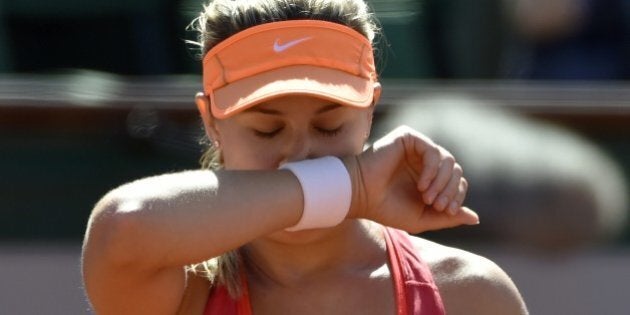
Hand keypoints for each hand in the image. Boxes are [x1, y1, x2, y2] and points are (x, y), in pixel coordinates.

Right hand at [345, 126, 478, 232]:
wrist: (360, 196)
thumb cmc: (385, 208)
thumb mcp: (422, 218)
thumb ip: (448, 218)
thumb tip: (476, 218)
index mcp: (428, 178)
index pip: (457, 182)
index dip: (456, 196)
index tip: (444, 211)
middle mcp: (424, 162)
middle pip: (456, 171)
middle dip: (450, 191)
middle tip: (436, 205)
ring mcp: (417, 149)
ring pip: (448, 160)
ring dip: (442, 182)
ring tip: (427, 196)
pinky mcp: (409, 138)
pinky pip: (433, 150)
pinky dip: (432, 170)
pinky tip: (421, 184)